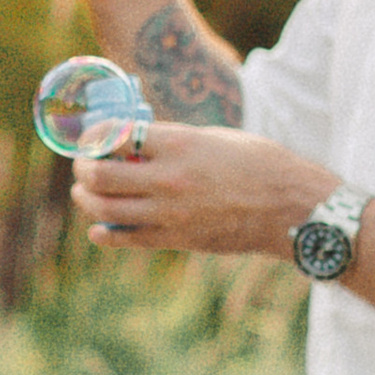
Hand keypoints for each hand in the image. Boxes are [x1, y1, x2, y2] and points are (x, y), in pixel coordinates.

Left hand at [74, 122, 334, 256]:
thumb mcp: (214, 137)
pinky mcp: (177, 239)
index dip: (93, 135)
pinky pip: (126, 238)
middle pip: (98, 173)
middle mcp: (168, 178)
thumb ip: (174, 141)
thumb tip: (140, 143)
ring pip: (104, 208)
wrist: (292, 208)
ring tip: (85, 191)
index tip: (90, 135)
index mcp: (179, 143)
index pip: (114, 135)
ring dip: (86, 198)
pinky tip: (99, 228)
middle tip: (83, 164)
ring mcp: (170, 213)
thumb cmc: (260, 164)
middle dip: (82, 167)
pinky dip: (105, 232)